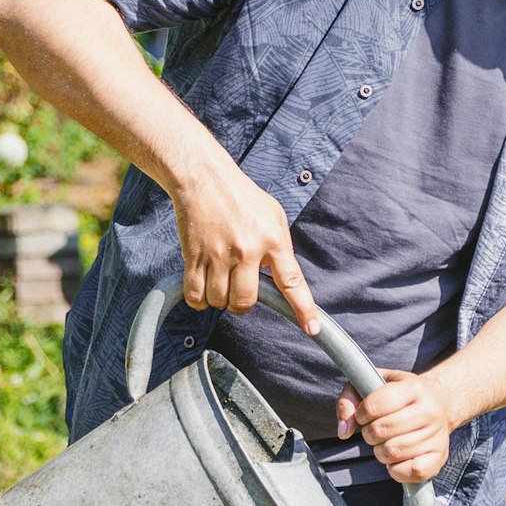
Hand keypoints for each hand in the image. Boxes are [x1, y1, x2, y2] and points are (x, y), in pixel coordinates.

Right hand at [174, 159, 319, 330]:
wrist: (205, 177)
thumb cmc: (242, 197)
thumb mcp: (274, 216)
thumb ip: (280, 249)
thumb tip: (283, 281)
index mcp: (273, 240)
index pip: (292, 282)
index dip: (303, 309)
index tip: (311, 328)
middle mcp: (247, 250)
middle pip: (245, 302)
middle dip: (242, 305)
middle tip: (239, 291)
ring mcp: (219, 253)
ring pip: (219, 301)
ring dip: (219, 300)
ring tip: (220, 282)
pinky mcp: (194, 255)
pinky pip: (195, 294)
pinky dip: (199, 300)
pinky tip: (203, 290)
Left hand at [338, 370, 455, 484]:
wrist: (439, 402)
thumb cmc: (400, 395)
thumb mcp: (373, 383)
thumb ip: (349, 400)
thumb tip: (344, 431)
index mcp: (413, 388)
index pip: (373, 406)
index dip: (361, 414)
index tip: (365, 415)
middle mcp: (429, 410)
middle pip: (380, 431)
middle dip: (369, 433)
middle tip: (376, 430)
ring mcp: (437, 434)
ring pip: (392, 452)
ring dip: (380, 451)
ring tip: (387, 442)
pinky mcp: (441, 456)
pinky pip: (413, 471)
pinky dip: (397, 470)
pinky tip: (397, 459)